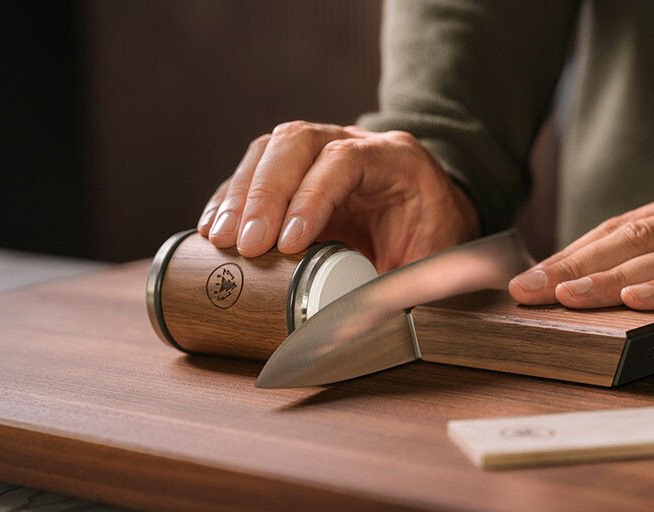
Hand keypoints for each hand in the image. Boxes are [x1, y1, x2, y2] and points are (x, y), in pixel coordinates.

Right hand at [197, 122, 478, 271]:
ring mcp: (322, 149)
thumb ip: (403, 290)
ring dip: (240, 194)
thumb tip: (361, 333)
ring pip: (270, 150)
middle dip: (265, 193)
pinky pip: (254, 170)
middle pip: (298, 143)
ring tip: (222, 238)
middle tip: (247, 243)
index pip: (345, 160)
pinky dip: (231, 198)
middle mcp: (355, 141)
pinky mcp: (295, 170)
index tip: (289, 243)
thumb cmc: (436, 240)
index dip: (312, 197)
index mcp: (396, 159)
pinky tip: (215, 229)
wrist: (438, 217)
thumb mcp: (431, 263)